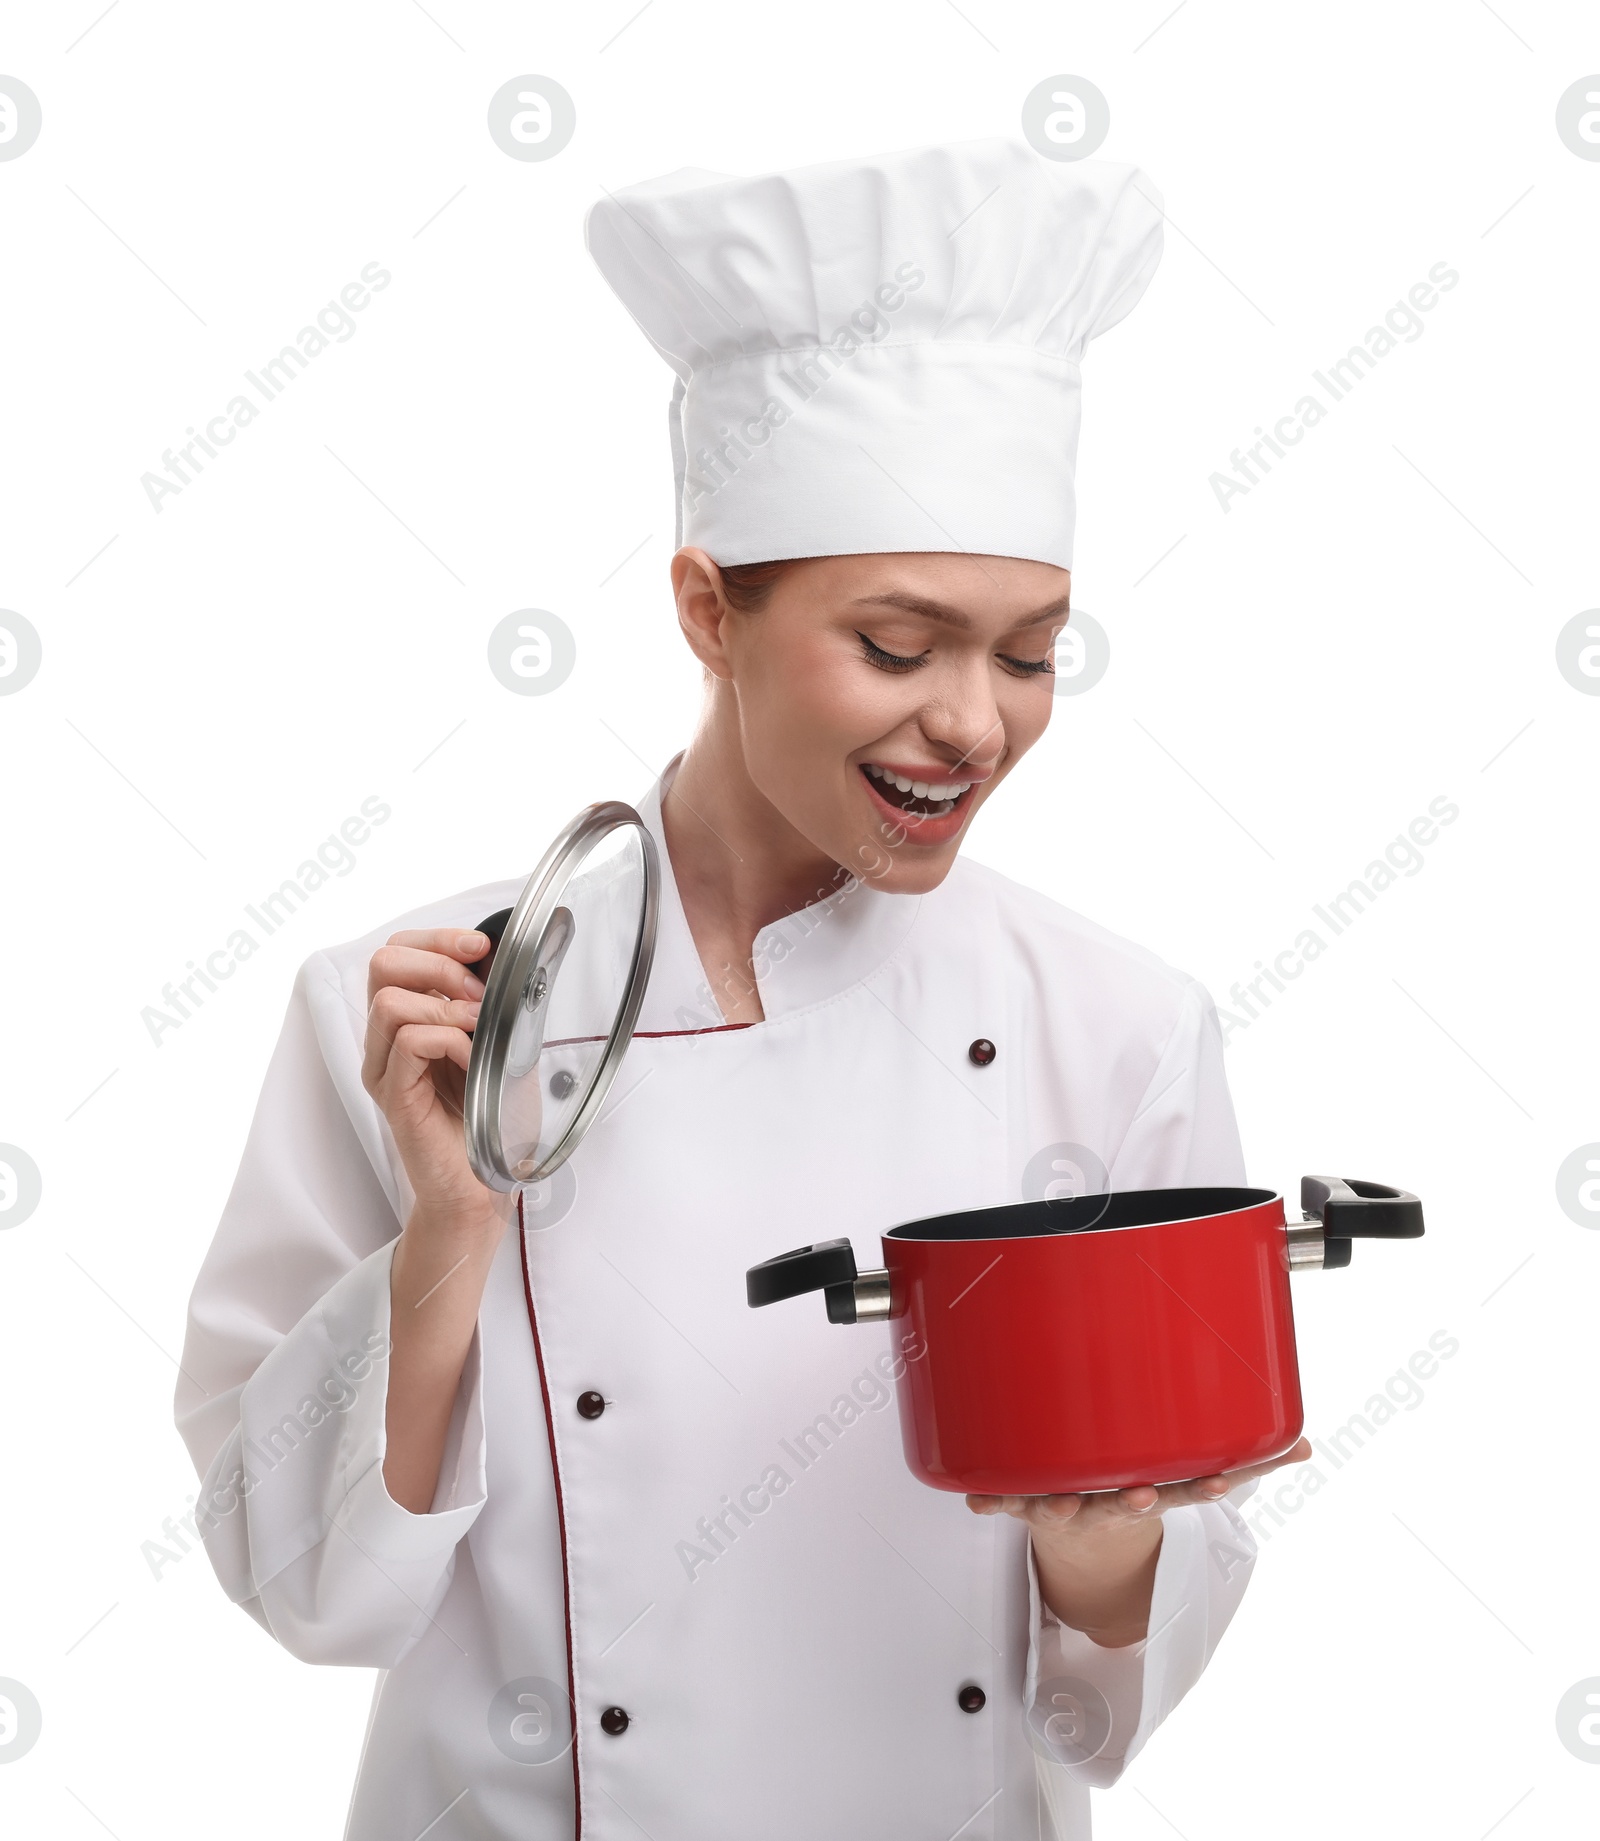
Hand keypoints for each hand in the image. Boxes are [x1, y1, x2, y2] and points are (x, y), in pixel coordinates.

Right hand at [361, 926, 503, 1233]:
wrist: (488, 1183)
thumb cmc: (494, 1119)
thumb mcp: (504, 1044)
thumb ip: (497, 1003)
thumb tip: (508, 958)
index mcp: (408, 1021)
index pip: (397, 952)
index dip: (438, 938)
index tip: (479, 947)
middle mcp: (386, 1041)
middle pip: (382, 963)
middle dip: (438, 962)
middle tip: (477, 994)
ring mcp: (386, 1069)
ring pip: (389, 1001)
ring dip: (445, 1004)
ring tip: (477, 1030)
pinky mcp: (395, 1097)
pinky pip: (409, 1042)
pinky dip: (449, 1039)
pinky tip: (471, 1059)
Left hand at [967, 1437, 1312, 1643]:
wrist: (1083, 1552)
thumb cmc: (1132, 1495)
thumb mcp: (1184, 1484)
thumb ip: (1242, 1464)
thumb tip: (1302, 1446)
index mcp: (1146, 1498)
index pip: (1180, 1497)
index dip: (1197, 1492)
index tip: (1214, 1484)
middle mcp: (1105, 1506)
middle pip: (1120, 1507)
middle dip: (1131, 1502)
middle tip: (1140, 1495)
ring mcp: (1062, 1507)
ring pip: (1059, 1508)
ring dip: (1056, 1506)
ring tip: (1054, 1502)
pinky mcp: (1022, 1503)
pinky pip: (1001, 1502)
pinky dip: (987, 1501)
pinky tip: (974, 1499)